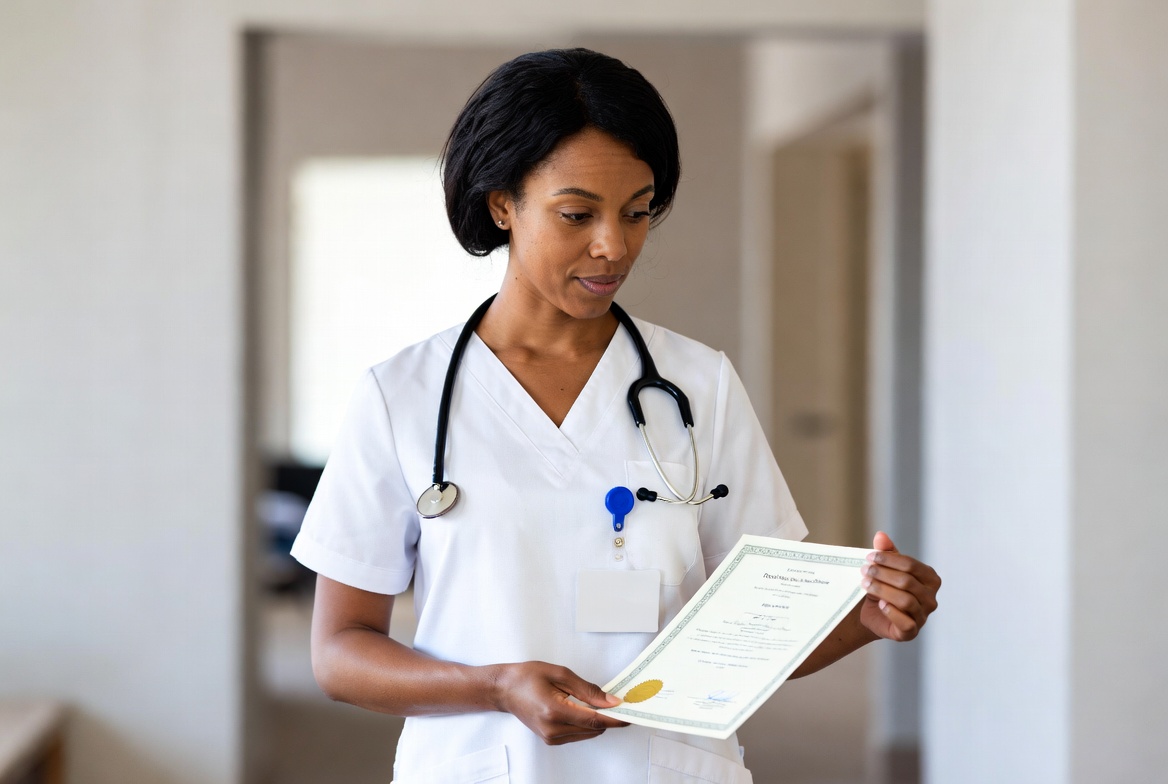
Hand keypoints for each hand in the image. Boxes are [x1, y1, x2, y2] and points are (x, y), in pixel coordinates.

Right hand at [491, 661, 628, 744]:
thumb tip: (610, 701)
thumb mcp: (560, 674)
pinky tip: (585, 710)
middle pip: (593, 729)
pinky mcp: (550, 740)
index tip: (630, 714)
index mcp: (554, 711)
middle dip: (609, 717)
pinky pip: (577, 734)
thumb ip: (587, 690)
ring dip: (598, 721)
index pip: (594, 720)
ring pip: (587, 733)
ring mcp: (551, 737)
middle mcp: (553, 729)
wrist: (505, 689)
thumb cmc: (527, 677)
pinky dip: (586, 724)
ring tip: (601, 704)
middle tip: (619, 702)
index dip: (615, 718)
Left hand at [859, 532, 940, 641]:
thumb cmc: (885, 587)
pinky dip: (892, 612)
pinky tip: (880, 604)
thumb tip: (880, 535)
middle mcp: (931, 599)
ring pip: (905, 601)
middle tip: (864, 570)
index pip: (911, 565)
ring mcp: (923, 616)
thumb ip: (886, 552)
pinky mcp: (912, 632)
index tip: (869, 557)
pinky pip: (906, 622)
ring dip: (882, 590)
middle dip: (883, 574)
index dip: (889, 559)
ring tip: (865, 584)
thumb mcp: (885, 568)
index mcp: (930, 579)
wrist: (874, 614)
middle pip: (907, 582)